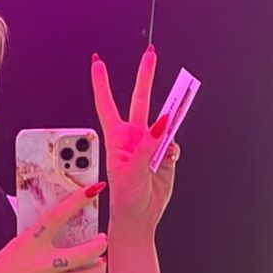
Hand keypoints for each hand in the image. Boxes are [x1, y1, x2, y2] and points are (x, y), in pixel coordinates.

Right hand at [0, 179, 107, 272]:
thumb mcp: (14, 250)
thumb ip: (37, 242)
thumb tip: (65, 234)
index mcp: (29, 243)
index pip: (57, 215)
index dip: (78, 200)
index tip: (94, 189)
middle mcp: (41, 263)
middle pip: (86, 252)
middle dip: (99, 245)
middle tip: (101, 242)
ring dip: (99, 269)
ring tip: (99, 265)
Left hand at [90, 46, 179, 229]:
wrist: (140, 218)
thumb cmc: (125, 198)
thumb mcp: (130, 170)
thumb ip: (147, 145)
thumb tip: (162, 123)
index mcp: (117, 138)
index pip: (107, 104)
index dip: (102, 83)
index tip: (97, 63)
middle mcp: (134, 138)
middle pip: (140, 100)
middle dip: (146, 77)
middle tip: (150, 55)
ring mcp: (150, 145)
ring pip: (164, 121)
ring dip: (170, 116)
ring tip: (174, 115)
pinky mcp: (165, 156)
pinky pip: (174, 143)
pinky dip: (174, 149)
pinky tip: (167, 160)